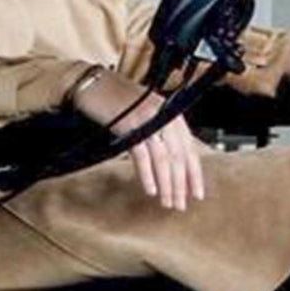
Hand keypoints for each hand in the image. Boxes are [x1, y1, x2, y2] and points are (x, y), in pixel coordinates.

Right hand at [72, 69, 205, 209]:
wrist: (93, 85)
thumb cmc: (117, 100)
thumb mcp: (146, 114)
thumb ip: (161, 133)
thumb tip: (173, 163)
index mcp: (171, 113)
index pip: (190, 149)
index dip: (194, 174)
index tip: (196, 194)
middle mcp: (163, 116)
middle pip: (178, 157)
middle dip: (180, 185)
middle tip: (180, 205)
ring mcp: (147, 120)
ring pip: (163, 159)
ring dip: (166, 185)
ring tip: (167, 202)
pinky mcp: (130, 126)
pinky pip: (142, 156)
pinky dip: (147, 175)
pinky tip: (150, 190)